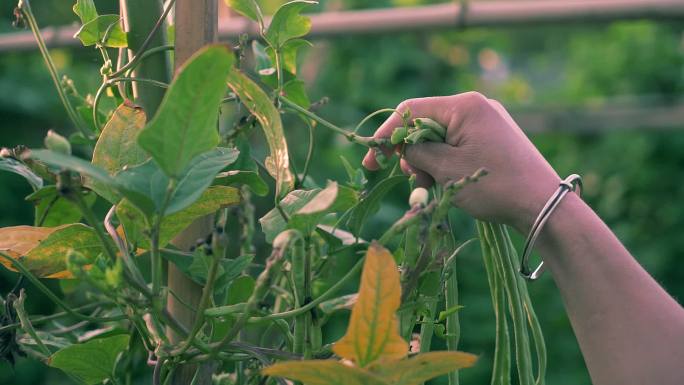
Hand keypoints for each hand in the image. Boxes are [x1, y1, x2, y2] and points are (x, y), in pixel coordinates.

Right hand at [362, 92, 560, 231]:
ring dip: (426, 161)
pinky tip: (443, 182)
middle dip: (410, 151)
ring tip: (427, 187)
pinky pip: (457, 145)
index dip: (387, 134)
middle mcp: (476, 107)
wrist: (543, 205)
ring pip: (440, 137)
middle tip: (408, 178)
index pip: (411, 110)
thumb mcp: (447, 169)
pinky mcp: (493, 139)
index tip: (372, 159)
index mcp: (464, 106)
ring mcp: (487, 122)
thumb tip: (402, 146)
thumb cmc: (494, 185)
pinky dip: (444, 162)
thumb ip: (417, 152)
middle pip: (425, 123)